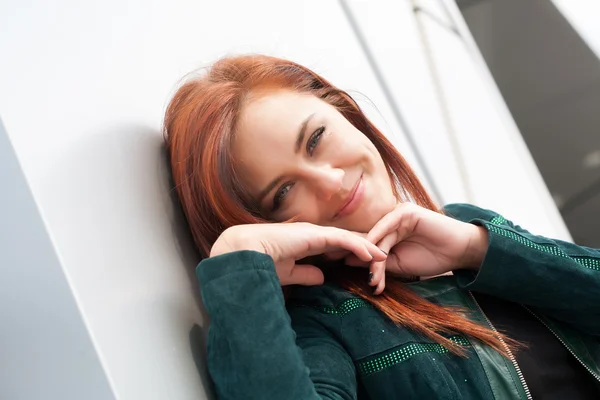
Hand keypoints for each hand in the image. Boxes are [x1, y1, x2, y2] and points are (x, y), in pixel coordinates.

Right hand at [210, 222, 386, 285]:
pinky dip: (357, 246)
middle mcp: (311, 234)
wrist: (244, 254)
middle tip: (383, 256)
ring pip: (347, 238)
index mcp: (305, 241)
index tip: (366, 261)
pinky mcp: (313, 235)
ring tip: (383, 256)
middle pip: (345, 240)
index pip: (334, 245)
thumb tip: (321, 278)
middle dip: (364, 247)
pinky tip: (371, 254)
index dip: (351, 252)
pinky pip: (341, 239)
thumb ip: (305, 274)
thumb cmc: (260, 264)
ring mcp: (313, 232)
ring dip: (366, 247)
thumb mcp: (289, 272)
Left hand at [346, 203, 488, 293]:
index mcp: (387, 233)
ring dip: (373, 257)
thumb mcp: (398, 264)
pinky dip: (380, 238)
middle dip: (359, 257)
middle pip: (368, 240)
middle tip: (351, 271)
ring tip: (373, 276)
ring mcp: (397, 215)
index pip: (366, 244)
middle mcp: (389, 222)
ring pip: (377, 237)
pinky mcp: (406, 211)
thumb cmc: (431, 258)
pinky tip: (374, 252)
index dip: (353, 255)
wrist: (459, 252)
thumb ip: (377, 262)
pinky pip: (388, 224)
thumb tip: (348, 260)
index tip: (337, 266)